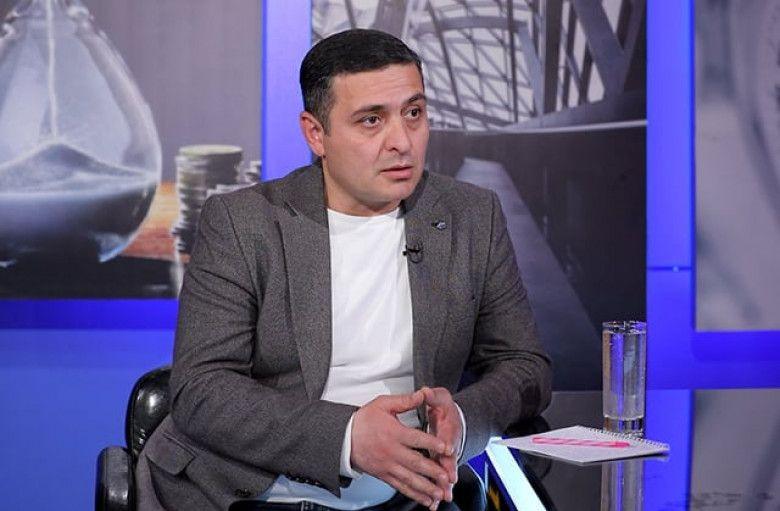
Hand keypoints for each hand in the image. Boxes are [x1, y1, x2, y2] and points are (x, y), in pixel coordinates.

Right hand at [351, 390, 454, 509]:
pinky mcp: (385, 475)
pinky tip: (425, 499)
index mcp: (394, 433)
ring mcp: (388, 466)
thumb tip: (422, 394)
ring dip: (426, 487)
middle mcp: (392, 452)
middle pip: (415, 463)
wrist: (344, 438)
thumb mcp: (383, 404)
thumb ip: (404, 401)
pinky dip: (414, 494)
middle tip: (446, 477)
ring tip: (439, 493)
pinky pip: (401, 487)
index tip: (446, 448)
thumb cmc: (363, 421)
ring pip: (410, 479)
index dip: (433, 444)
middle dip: (433, 471)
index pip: (417, 439)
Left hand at [421, 387, 462, 502]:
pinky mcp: (440, 464)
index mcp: (447, 429)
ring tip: (438, 500)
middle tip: (446, 486)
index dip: (446, 448)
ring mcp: (444, 457)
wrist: (453, 418)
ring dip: (442, 487)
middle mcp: (448, 446)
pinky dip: (435, 490)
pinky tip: (432, 502)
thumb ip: (432, 395)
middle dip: (446, 475)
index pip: (447, 440)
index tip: (447, 453)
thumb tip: (425, 391)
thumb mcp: (440, 398)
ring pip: (443, 474)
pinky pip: (438, 479)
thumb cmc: (446, 409)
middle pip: (447, 462)